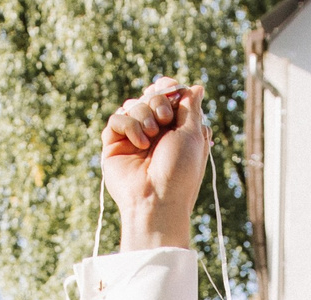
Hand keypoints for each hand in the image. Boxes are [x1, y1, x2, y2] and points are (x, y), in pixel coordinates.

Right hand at [102, 76, 207, 250]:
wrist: (157, 200)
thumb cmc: (180, 172)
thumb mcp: (193, 135)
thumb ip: (191, 108)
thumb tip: (196, 87)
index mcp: (174, 128)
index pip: (166, 95)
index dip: (167, 87)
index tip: (172, 88)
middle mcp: (153, 132)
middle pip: (149, 96)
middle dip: (157, 101)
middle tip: (164, 118)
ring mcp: (132, 138)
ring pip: (132, 105)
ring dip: (144, 114)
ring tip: (151, 136)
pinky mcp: (114, 145)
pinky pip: (116, 119)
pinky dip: (129, 126)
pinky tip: (139, 143)